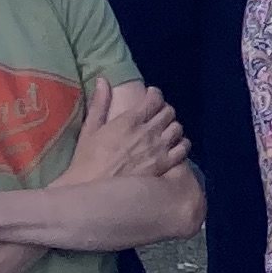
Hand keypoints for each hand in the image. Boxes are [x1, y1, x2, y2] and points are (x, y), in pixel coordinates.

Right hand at [67, 79, 191, 185]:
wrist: (94, 192)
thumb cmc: (87, 161)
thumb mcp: (90, 130)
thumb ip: (99, 104)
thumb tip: (103, 80)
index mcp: (130, 120)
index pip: (154, 99)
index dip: (155, 95)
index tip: (151, 97)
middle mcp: (148, 132)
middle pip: (169, 112)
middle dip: (164, 110)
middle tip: (157, 114)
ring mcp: (159, 149)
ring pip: (178, 128)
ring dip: (172, 126)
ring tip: (164, 130)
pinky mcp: (165, 165)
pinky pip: (183, 148)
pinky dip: (181, 144)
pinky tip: (172, 146)